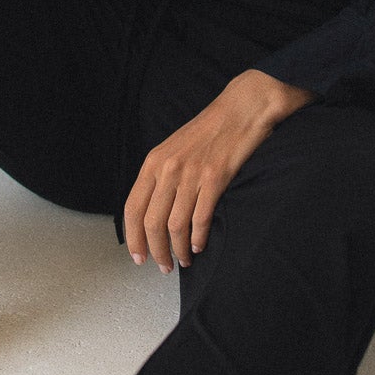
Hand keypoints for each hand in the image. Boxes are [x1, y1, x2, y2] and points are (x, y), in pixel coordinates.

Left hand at [123, 70, 314, 272]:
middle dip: (156, 251)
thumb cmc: (209, 130)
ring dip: (178, 250)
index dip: (133, 238)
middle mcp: (168, 169)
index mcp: (154, 162)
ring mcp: (192, 174)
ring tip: (183, 260)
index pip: (133, 208)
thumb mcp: (174, 149)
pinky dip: (198, 238)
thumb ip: (161, 177)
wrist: (241, 108)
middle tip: (164, 266)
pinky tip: (199, 245)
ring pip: (175, 225)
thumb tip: (153, 212)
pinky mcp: (216, 178)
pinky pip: (200, 218)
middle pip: (152, 222)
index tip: (138, 256)